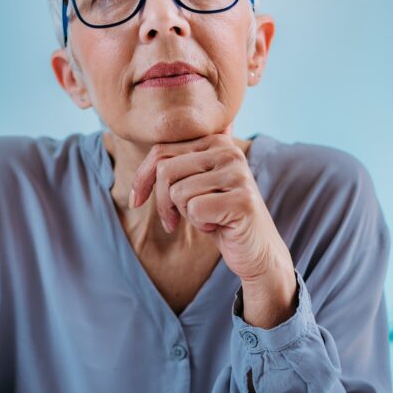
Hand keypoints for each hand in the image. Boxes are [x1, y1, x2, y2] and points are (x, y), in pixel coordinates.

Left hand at [130, 131, 292, 284]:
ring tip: (206, 218)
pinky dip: (199, 224)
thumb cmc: (219, 217)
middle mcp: (229, 152)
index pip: (162, 151)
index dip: (142, 178)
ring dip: (185, 214)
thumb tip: (140, 155)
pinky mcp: (242, 200)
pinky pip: (195, 210)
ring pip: (178, 192)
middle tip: (174, 220)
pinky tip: (217, 225)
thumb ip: (175, 166)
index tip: (137, 200)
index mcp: (216, 142)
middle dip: (162, 201)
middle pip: (166, 170)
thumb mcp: (193, 186)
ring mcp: (238, 175)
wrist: (255, 250)